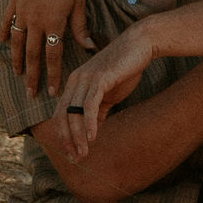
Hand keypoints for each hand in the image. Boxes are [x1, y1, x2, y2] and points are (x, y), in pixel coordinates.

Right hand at [0, 0, 94, 97]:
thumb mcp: (78, 2)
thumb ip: (80, 27)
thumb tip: (89, 47)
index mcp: (53, 23)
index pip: (53, 56)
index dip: (53, 75)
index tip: (53, 92)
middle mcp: (34, 21)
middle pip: (31, 55)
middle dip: (32, 76)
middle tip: (31, 94)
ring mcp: (21, 12)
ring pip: (15, 42)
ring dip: (16, 60)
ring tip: (18, 74)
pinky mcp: (13, 1)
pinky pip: (6, 22)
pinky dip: (3, 34)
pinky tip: (2, 43)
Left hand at [53, 22, 156, 158]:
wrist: (141, 45)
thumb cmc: (125, 67)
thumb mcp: (108, 92)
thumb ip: (98, 109)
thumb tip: (92, 131)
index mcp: (74, 83)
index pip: (61, 114)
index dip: (63, 136)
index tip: (72, 154)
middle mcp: (75, 80)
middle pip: (62, 116)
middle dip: (67, 140)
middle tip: (77, 158)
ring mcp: (86, 78)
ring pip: (74, 113)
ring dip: (77, 136)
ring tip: (84, 153)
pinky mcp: (100, 78)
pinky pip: (89, 105)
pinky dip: (90, 123)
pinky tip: (94, 137)